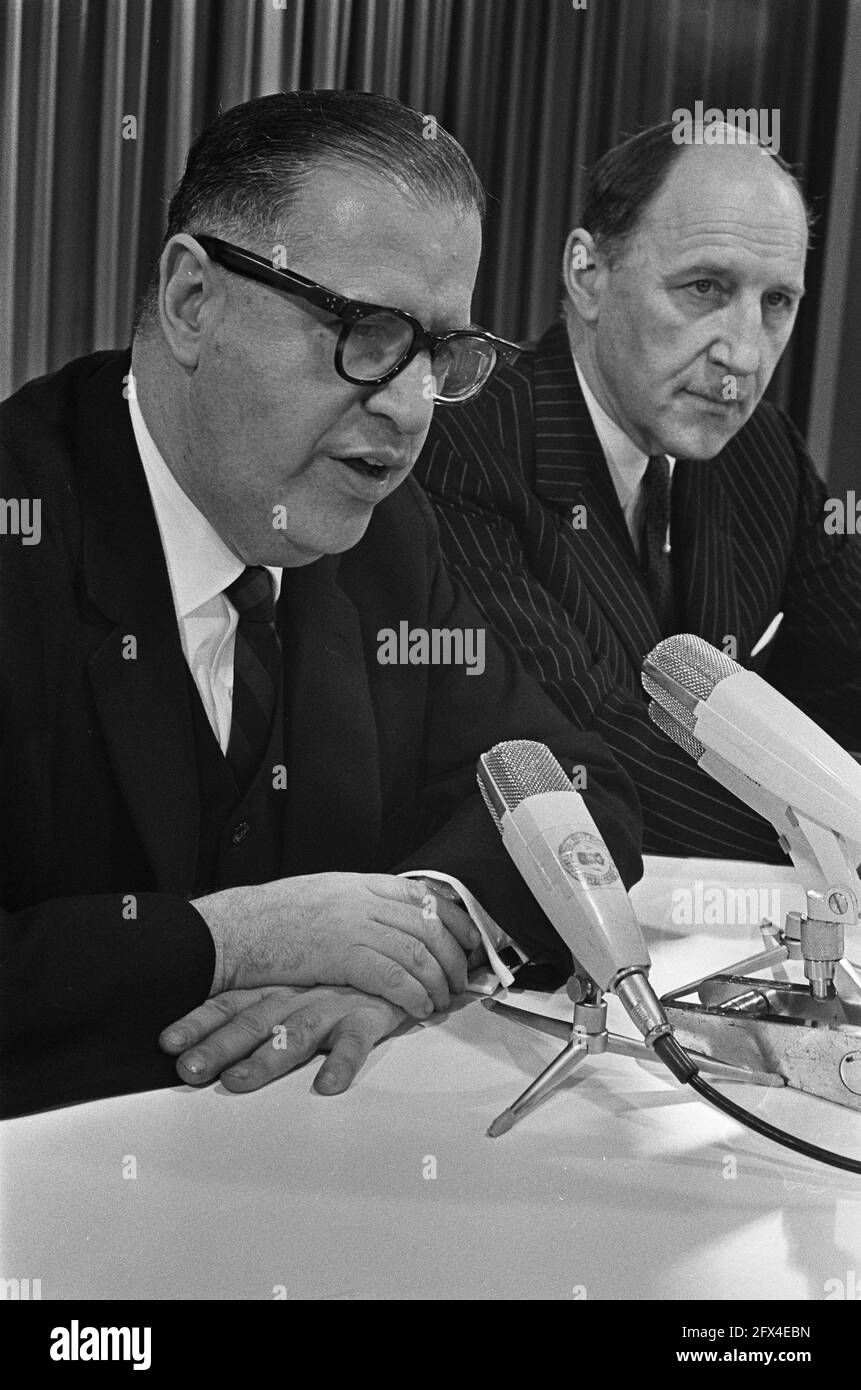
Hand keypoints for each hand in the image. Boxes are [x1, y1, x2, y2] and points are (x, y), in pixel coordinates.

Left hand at [159, 984, 404, 1094]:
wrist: (398, 955)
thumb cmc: (337, 981)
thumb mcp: (293, 987)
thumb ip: (256, 1008)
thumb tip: (203, 1040)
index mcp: (275, 990)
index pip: (228, 1004)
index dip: (197, 1022)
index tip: (167, 1043)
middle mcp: (296, 996)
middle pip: (252, 1021)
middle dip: (218, 1046)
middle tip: (189, 1069)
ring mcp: (331, 1005)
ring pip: (295, 1032)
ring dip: (266, 1058)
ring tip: (240, 1082)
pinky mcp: (368, 1016)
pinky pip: (355, 1042)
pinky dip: (343, 1062)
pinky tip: (328, 1084)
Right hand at [192, 872, 479, 1018]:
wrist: (237, 930)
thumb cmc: (272, 917)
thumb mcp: (323, 894)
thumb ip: (359, 903)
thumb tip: (391, 919)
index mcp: (360, 883)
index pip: (425, 895)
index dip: (456, 919)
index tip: (472, 939)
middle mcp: (363, 900)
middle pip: (429, 925)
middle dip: (455, 957)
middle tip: (464, 980)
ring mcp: (354, 925)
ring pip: (418, 952)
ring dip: (439, 981)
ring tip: (443, 1000)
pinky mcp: (342, 955)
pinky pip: (394, 977)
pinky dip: (414, 995)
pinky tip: (419, 1008)